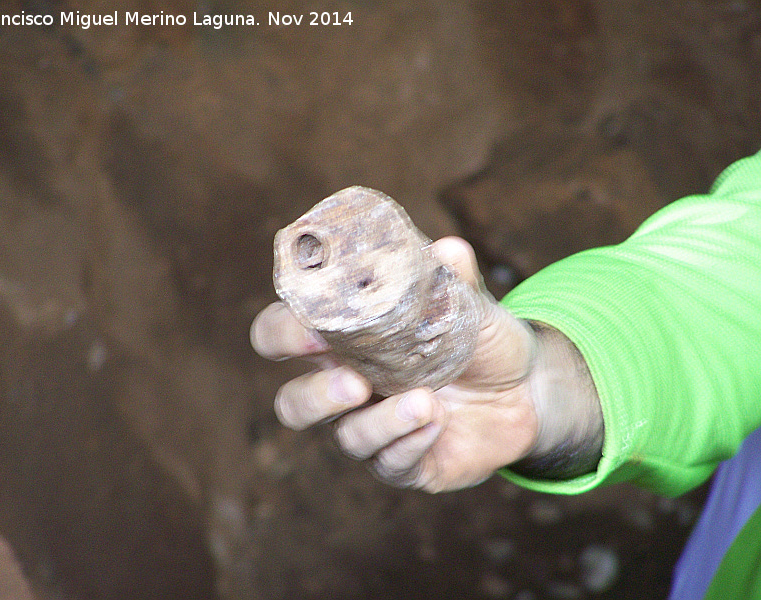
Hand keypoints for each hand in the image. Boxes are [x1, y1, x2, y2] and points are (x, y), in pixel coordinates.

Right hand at [251, 237, 602, 491]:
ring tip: (423, 400)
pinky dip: (412, 441)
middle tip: (353, 381)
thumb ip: (453, 279)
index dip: (283, 332)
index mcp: (344, 341)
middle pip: (294, 404)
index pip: (281, 335)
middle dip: (314, 395)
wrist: (527, 390)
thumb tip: (448, 249)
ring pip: (347, 438)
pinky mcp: (405, 464)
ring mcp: (373, 430)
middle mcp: (347, 389)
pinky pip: (393, 462)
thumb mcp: (468, 305)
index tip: (312, 326)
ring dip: (381, 422)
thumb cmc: (478, 339)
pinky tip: (438, 420)